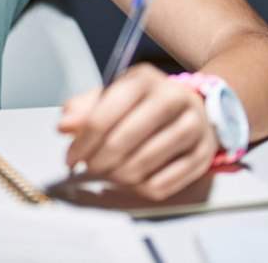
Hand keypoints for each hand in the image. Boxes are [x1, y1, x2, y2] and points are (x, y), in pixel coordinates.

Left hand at [57, 63, 217, 200]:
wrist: (194, 106)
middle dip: (97, 161)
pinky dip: (140, 187)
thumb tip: (64, 126)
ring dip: (117, 175)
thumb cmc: (146, 103)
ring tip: (109, 171)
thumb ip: (84, 108)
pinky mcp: (203, 156)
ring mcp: (192, 128)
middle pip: (121, 142)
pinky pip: (162, 185)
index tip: (71, 156)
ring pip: (141, 166)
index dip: (82, 142)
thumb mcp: (115, 94)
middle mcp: (172, 99)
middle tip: (89, 166)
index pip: (103, 116)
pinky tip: (133, 179)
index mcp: (143, 79)